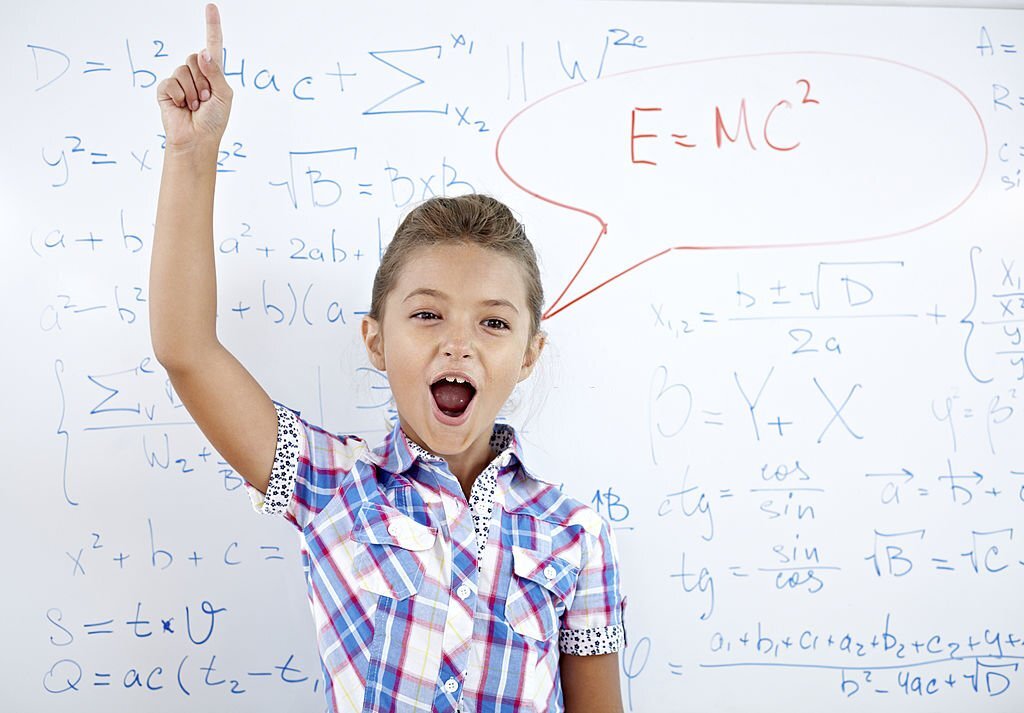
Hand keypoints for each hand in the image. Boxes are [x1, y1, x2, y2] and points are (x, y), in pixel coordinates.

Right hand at [156, 3, 232, 151]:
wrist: (198, 140)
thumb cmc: (214, 120)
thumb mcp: (224, 95)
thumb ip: (216, 72)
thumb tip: (202, 52)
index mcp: (213, 73)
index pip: (213, 45)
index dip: (212, 26)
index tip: (211, 7)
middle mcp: (196, 73)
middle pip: (195, 58)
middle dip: (204, 81)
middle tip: (205, 100)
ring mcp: (179, 80)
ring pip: (184, 69)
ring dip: (193, 91)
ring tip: (195, 106)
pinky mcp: (166, 89)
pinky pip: (172, 82)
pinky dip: (180, 96)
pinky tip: (182, 107)